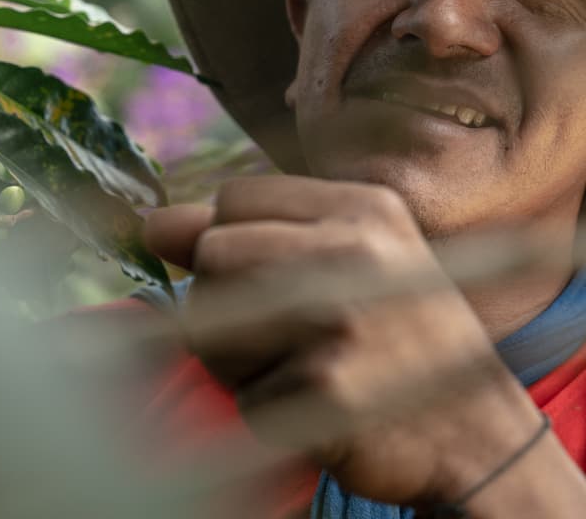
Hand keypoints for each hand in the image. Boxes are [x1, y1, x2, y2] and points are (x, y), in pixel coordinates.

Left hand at [145, 176, 541, 506]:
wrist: (475, 429)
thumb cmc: (397, 331)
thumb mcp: (343, 258)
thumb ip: (248, 232)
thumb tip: (151, 222)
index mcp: (360, 207)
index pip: (233, 197)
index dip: (233, 238)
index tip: (271, 273)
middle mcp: (354, 250)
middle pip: (213, 254)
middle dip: (224, 299)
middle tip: (279, 329)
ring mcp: (342, 319)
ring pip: (208, 324)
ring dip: (236, 358)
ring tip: (297, 364)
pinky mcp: (328, 389)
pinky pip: (241, 396)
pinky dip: (265, 409)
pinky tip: (317, 404)